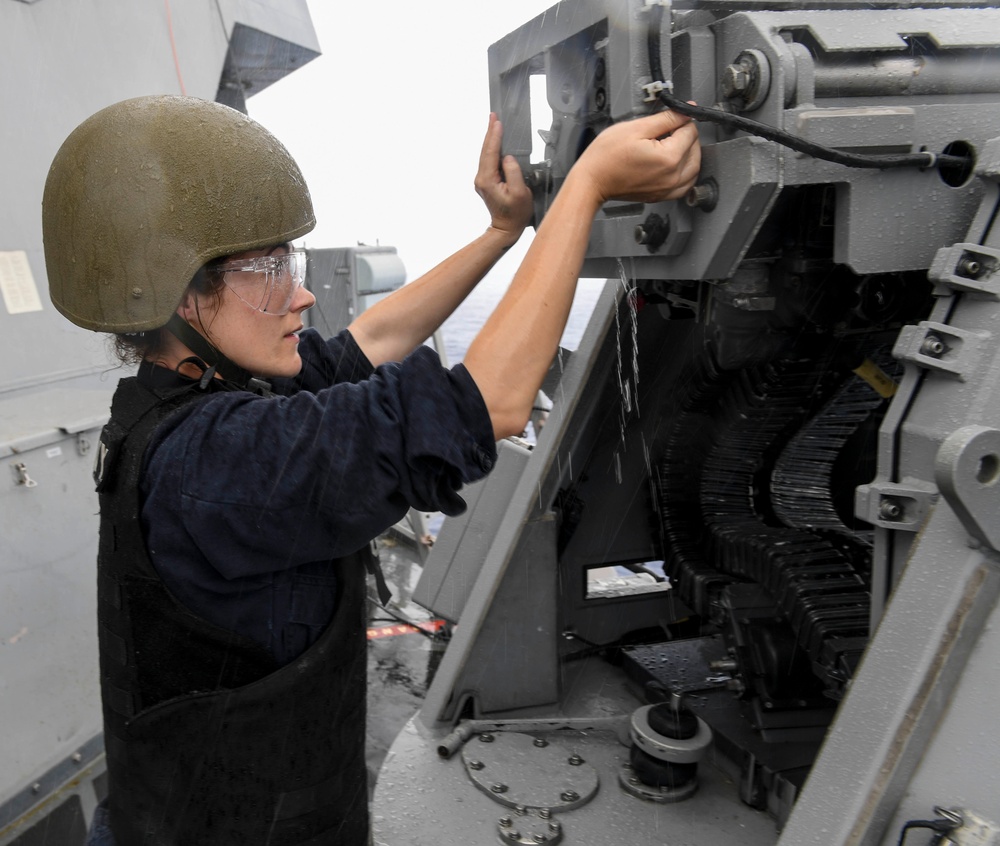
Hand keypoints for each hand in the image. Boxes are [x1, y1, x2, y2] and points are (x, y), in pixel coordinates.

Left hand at [474, 113, 534, 247]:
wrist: (506, 228)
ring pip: (485, 155)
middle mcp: (481, 179)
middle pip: (485, 151)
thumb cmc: (515, 214)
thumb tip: (508, 158)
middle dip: (490, 132)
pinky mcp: (486, 182)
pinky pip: (488, 161)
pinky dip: (492, 149)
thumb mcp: (519, 192)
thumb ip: (513, 172)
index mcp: (487, 180)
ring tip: (494, 124)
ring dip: (490, 139)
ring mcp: (482, 181)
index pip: (490, 152)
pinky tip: (495, 142)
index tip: (497, 122)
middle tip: (493, 116)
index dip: (494, 136)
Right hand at [573, 110, 700, 204]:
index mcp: (669, 158)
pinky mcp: (661, 196)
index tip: (670, 119)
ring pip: (694, 169)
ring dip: (689, 155)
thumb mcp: (637, 127)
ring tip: (672, 145)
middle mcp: (672, 177)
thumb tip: (687, 111)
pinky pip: (684, 185)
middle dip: (685, 137)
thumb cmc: (606, 157)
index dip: (681, 120)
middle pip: (695, 150)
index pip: (690, 131)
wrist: (592, 181)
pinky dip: (685, 173)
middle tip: (668, 131)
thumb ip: (666, 118)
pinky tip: (674, 164)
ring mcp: (667, 190)